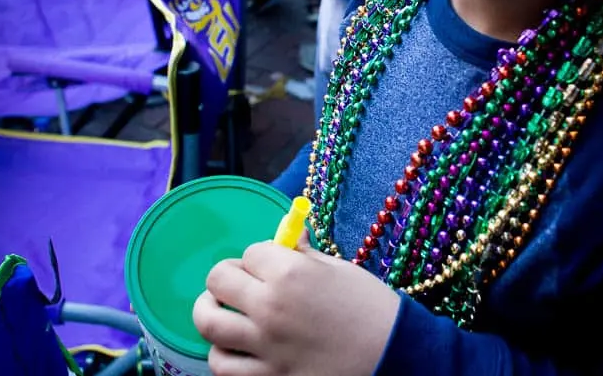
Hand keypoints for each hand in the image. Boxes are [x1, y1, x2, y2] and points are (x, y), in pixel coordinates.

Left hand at [194, 235, 400, 375]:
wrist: (393, 354)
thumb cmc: (371, 307)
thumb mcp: (339, 269)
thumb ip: (304, 255)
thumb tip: (286, 239)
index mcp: (291, 273)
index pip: (251, 252)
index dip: (260, 256)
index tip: (270, 264)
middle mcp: (270, 306)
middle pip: (218, 280)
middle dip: (227, 276)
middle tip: (238, 283)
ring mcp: (265, 346)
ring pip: (209, 324)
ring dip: (212, 313)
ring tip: (223, 312)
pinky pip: (222, 367)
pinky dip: (222, 355)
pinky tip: (235, 347)